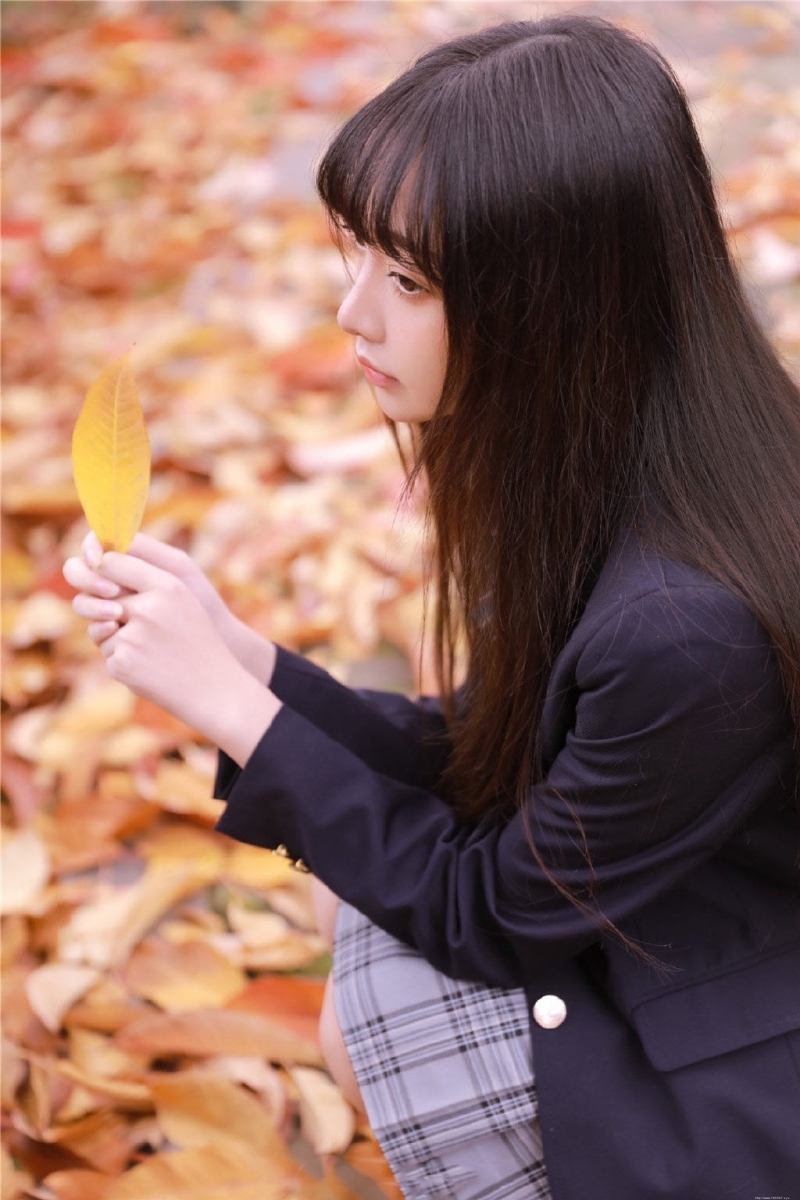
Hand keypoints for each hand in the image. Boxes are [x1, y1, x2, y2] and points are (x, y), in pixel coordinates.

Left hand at [65, 544, 280, 762]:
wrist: (215, 689)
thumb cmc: (198, 642)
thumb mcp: (183, 601)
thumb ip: (147, 582)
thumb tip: (100, 566)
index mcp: (166, 585)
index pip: (112, 561)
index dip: (102, 570)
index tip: (107, 582)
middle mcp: (148, 608)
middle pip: (100, 598)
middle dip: (110, 613)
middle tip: (134, 626)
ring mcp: (133, 637)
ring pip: (100, 631)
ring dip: (117, 642)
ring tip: (153, 653)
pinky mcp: (122, 663)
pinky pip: (107, 656)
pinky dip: (123, 664)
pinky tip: (150, 670)